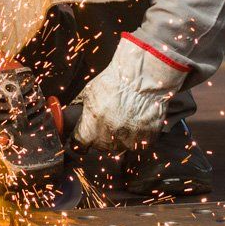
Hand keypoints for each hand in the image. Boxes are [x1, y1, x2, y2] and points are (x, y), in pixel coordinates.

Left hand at [73, 34, 188, 151]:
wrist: (142, 79)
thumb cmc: (115, 82)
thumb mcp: (89, 93)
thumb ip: (83, 109)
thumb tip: (78, 114)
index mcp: (90, 131)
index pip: (79, 145)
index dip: (80, 140)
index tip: (83, 137)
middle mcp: (108, 141)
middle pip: (101, 145)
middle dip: (102, 134)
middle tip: (109, 117)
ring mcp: (128, 142)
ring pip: (120, 145)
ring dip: (121, 134)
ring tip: (125, 115)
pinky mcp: (146, 140)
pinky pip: (139, 142)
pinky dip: (138, 133)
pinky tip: (138, 117)